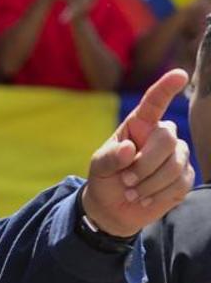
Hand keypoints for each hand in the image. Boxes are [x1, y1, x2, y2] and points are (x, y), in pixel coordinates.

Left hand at [82, 69, 193, 236]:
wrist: (112, 208)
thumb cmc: (105, 179)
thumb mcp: (99, 167)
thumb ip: (111, 158)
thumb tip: (129, 149)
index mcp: (139, 125)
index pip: (154, 102)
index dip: (166, 87)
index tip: (179, 74)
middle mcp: (161, 136)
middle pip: (167, 139)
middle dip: (145, 163)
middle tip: (126, 180)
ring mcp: (176, 156)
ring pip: (175, 164)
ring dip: (149, 183)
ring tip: (132, 192)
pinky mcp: (184, 177)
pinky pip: (180, 183)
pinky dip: (158, 195)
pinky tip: (144, 199)